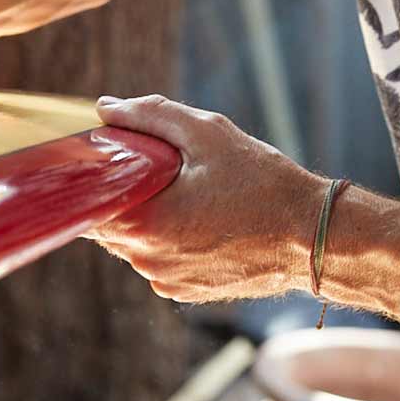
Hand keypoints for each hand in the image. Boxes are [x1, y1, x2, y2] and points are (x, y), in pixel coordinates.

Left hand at [85, 94, 325, 304]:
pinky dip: (170, 239)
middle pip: (108, 222)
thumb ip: (151, 115)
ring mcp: (166, 281)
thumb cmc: (263, 183)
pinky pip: (160, 260)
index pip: (86, 201)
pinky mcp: (186, 292)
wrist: (313, 238)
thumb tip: (107, 109)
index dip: (90, 176)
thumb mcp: (209, 134)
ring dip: (147, 216)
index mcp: (144, 224)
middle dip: (123, 193)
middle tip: (154, 166)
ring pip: (134, 243)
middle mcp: (147, 261)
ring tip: (186, 192)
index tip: (104, 156)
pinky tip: (202, 218)